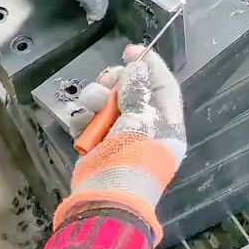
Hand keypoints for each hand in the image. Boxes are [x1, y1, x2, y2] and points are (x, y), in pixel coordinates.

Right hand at [54, 45, 185, 243]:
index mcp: (167, 124)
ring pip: (108, 102)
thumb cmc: (132, 159)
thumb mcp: (140, 121)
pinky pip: (90, 120)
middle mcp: (146, 128)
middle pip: (133, 90)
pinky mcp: (99, 145)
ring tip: (92, 106)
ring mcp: (121, 136)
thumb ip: (138, 91)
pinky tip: (81, 122)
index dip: (148, 65)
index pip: (163, 86)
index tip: (130, 50)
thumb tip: (137, 68)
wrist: (106, 197)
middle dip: (117, 81)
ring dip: (97, 98)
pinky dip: (84, 118)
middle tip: (106, 81)